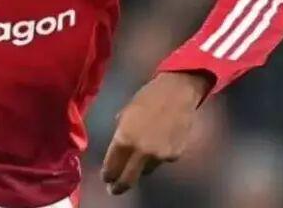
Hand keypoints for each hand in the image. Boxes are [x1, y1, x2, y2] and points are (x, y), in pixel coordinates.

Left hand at [101, 71, 212, 195]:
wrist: (177, 94)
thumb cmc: (147, 98)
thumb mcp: (126, 112)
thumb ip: (121, 131)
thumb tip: (119, 144)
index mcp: (124, 139)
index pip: (112, 166)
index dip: (107, 174)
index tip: (106, 178)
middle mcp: (142, 152)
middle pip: (128, 179)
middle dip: (119, 186)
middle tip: (114, 189)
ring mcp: (160, 156)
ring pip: (146, 170)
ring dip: (140, 168)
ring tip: (139, 158)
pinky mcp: (175, 156)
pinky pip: (161, 161)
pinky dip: (157, 156)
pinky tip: (159, 143)